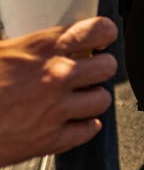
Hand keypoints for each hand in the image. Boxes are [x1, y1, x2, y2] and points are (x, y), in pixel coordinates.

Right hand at [0, 18, 118, 164]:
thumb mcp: (4, 52)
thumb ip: (33, 49)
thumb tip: (51, 45)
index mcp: (44, 48)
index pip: (98, 30)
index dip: (105, 34)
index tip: (103, 38)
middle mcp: (57, 75)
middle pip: (107, 67)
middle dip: (99, 69)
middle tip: (88, 72)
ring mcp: (55, 109)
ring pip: (102, 100)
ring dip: (92, 99)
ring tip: (79, 99)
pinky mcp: (49, 139)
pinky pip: (88, 130)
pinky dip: (84, 127)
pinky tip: (73, 122)